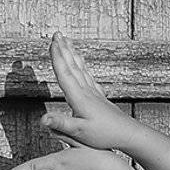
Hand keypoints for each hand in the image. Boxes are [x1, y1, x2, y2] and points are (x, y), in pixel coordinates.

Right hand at [41, 32, 138, 150]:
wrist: (127, 134)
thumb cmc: (104, 135)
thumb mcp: (80, 132)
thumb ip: (60, 125)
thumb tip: (42, 119)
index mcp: (79, 98)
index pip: (65, 74)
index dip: (57, 58)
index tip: (52, 43)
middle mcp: (86, 92)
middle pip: (73, 66)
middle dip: (63, 50)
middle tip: (57, 34)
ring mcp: (94, 93)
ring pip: (81, 69)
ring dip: (72, 54)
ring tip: (67, 42)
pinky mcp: (99, 97)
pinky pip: (88, 76)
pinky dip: (82, 67)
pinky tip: (82, 65)